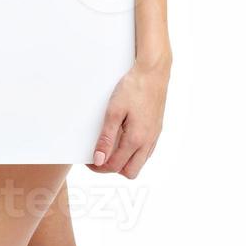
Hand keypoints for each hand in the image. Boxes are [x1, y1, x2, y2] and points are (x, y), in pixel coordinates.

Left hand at [87, 56, 169, 178]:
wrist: (153, 74)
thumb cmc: (133, 88)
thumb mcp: (113, 112)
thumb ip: (106, 138)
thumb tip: (99, 159)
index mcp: (136, 139)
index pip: (116, 166)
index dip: (99, 167)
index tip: (89, 161)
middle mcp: (148, 142)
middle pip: (130, 172)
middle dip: (113, 169)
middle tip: (98, 158)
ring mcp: (154, 137)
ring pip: (139, 163)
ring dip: (124, 162)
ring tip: (109, 149)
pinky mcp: (156, 130)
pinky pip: (145, 152)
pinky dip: (133, 153)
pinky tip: (123, 141)